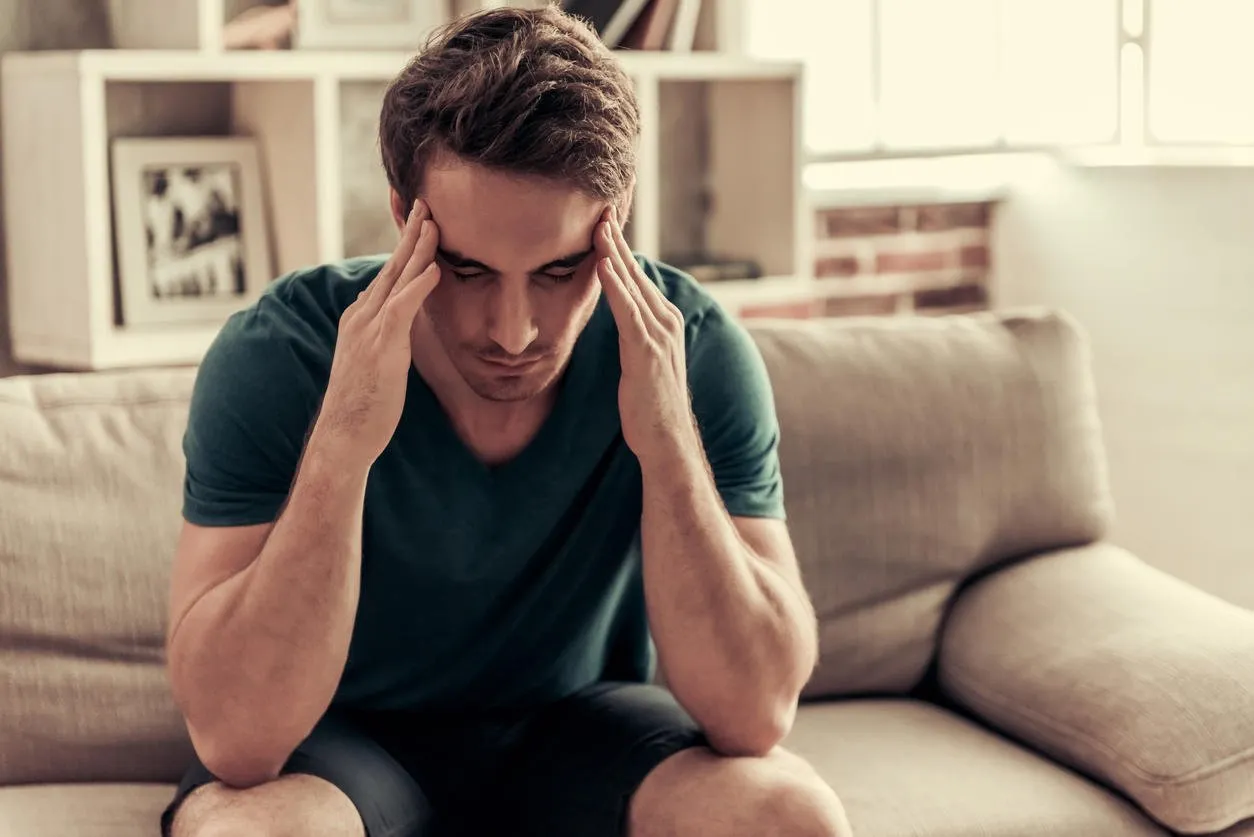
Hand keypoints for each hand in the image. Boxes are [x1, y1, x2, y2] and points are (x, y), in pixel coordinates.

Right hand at [313, 198, 440, 466]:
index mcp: (361, 318)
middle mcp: (361, 316)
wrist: (342, 436)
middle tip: (424, 202)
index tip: (419, 220)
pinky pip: (402, 309)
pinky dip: (418, 286)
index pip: (387, 272)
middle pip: (390, 265)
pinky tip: (435, 269)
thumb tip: (385, 309)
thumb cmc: (362, 405)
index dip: (404, 245)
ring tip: (434, 221)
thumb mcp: (373, 360)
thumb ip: (381, 332)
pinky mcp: (380, 347)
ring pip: (396, 279)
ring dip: (416, 248)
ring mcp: (368, 329)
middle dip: (408, 232)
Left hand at [595, 206, 698, 463]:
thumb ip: (635, 336)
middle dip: (618, 241)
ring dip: (615, 253)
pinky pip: (628, 311)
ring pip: (632, 285)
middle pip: (637, 273)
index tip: (604, 224)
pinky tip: (603, 265)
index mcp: (664, 322)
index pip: (638, 278)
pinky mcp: (646, 350)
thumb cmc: (651, 405)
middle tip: (601, 209)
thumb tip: (620, 321)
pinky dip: (615, 286)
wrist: (667, 439)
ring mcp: (659, 335)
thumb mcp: (642, 362)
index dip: (621, 250)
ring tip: (599, 226)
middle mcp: (666, 322)